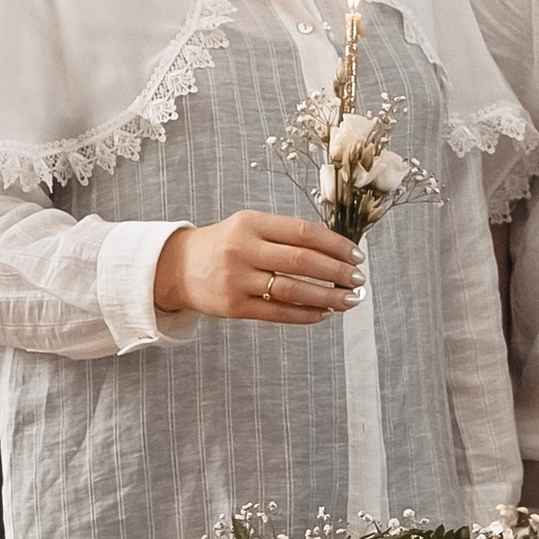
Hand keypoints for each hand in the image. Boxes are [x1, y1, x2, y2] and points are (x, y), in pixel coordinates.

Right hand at [154, 209, 359, 324]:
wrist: (179, 268)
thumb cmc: (226, 244)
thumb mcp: (250, 227)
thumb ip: (287, 234)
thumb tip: (338, 250)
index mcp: (251, 223)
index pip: (304, 232)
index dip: (336, 244)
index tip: (357, 255)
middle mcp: (243, 250)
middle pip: (302, 261)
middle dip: (338, 272)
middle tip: (359, 279)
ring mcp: (237, 280)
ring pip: (293, 290)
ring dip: (328, 297)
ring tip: (349, 299)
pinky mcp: (234, 307)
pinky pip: (278, 313)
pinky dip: (306, 315)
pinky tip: (324, 313)